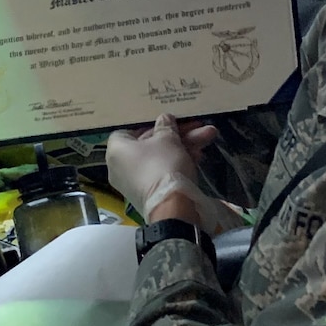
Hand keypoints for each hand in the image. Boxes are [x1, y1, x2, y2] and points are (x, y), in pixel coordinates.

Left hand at [108, 115, 239, 230]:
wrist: (172, 207)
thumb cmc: (163, 164)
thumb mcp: (168, 138)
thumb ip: (166, 125)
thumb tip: (164, 119)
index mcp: (116, 150)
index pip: (128, 130)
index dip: (148, 124)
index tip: (167, 121)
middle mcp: (120, 167)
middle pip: (150, 143)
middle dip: (177, 134)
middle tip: (197, 126)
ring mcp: (134, 182)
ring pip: (160, 157)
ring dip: (184, 146)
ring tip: (208, 137)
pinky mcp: (148, 194)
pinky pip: (161, 172)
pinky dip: (178, 163)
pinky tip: (199, 156)